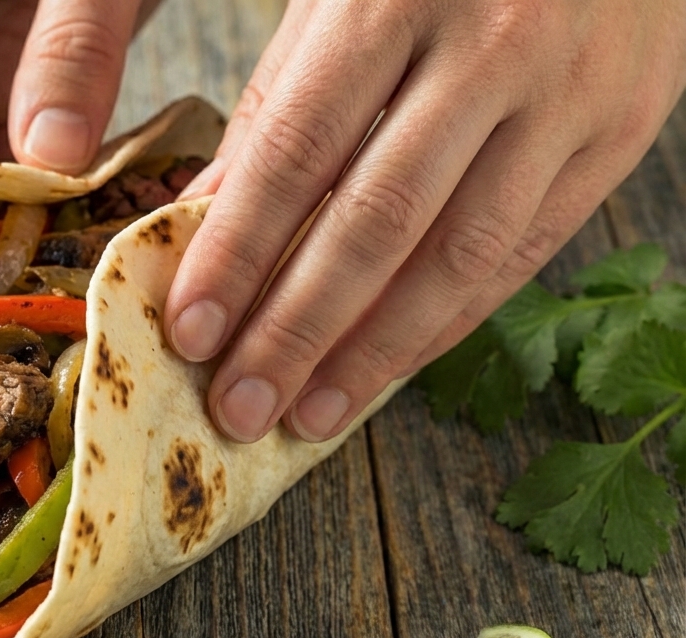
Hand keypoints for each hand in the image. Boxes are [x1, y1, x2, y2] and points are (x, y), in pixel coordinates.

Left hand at [166, 0, 685, 442]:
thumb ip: (275, 103)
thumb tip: (199, 217)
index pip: (298, 151)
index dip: (238, 253)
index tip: (191, 333)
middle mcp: (491, 45)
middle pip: (378, 220)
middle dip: (298, 330)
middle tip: (240, 409)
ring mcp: (568, 91)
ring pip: (460, 254)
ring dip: (375, 353)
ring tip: (308, 414)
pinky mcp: (624, 128)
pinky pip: (526, 250)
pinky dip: (450, 320)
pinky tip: (389, 366)